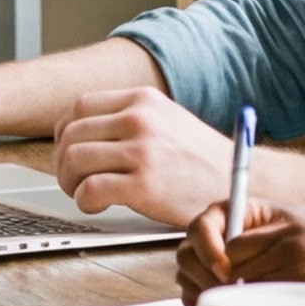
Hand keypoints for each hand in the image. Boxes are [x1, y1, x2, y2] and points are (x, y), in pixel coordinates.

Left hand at [54, 86, 232, 218]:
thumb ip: (129, 119)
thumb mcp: (166, 119)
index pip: (78, 107)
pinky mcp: (144, 185)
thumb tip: (82, 130)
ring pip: (73, 160)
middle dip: (63, 161)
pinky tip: (98, 205)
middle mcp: (139, 119)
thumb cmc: (202, 160)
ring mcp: (142, 151)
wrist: (241, 183)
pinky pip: (89, 190)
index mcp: (142, 100)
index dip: (65, 133)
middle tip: (74, 180)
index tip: (69, 151)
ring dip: (69, 183)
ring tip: (84, 193)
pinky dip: (85, 201)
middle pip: (70, 134)